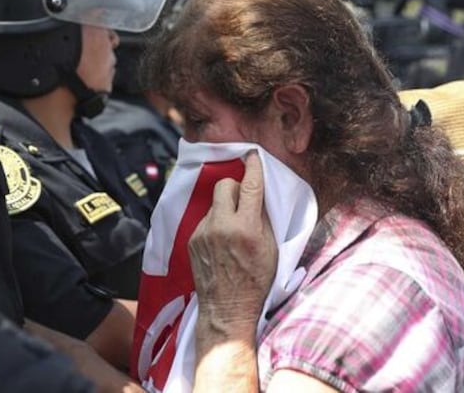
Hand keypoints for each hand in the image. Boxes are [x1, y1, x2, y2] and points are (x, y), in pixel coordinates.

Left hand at [188, 151, 277, 334]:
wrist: (227, 308)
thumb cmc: (256, 282)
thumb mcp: (272, 249)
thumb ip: (265, 219)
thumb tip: (259, 194)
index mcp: (247, 229)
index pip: (250, 186)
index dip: (254, 167)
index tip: (253, 156)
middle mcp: (222, 226)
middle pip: (225, 185)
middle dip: (235, 187)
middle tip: (244, 200)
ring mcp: (203, 233)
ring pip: (214, 203)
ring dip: (225, 209)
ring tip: (233, 231)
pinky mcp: (192, 240)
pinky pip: (205, 220)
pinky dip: (215, 224)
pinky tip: (221, 243)